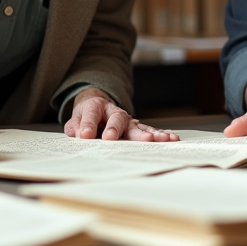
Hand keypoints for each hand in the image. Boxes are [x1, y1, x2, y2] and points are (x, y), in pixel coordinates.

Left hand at [64, 88, 178, 141]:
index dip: (88, 124)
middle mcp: (114, 112)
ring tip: (157, 139)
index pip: (91, 113)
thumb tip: (79, 133)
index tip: (84, 135)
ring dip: (147, 133)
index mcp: (96, 106)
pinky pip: (148, 131)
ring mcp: (127, 121)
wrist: (98, 107)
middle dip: (115, 128)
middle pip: (117, 119)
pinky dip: (159, 134)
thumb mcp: (75, 120)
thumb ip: (75, 126)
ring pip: (137, 126)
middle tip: (111, 138)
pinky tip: (171, 138)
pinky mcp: (136, 129)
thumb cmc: (87, 116)